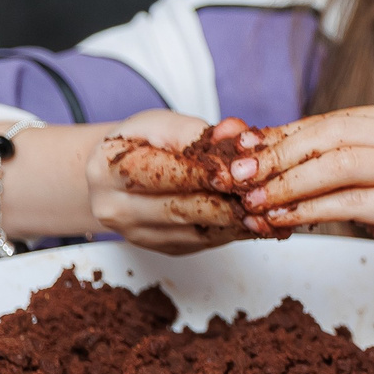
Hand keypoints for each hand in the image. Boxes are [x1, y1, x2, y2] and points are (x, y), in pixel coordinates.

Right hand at [85, 112, 257, 251]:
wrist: (117, 176)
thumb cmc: (139, 145)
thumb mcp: (158, 125)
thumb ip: (194, 130)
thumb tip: (232, 135)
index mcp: (108, 170)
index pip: (158, 175)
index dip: (198, 175)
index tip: (231, 172)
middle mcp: (116, 208)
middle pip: (178, 210)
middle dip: (223, 203)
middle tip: (258, 195)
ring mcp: (138, 234)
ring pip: (194, 232)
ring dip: (234, 222)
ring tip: (265, 210)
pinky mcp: (162, 248)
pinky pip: (202, 243)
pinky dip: (232, 231)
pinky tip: (254, 220)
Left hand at [225, 103, 373, 293]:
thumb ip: (360, 176)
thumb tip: (291, 178)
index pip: (335, 121)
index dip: (284, 137)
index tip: (245, 156)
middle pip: (331, 133)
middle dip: (276, 154)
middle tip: (236, 174)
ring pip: (337, 162)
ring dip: (285, 183)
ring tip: (250, 201)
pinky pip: (353, 200)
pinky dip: (310, 209)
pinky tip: (284, 221)